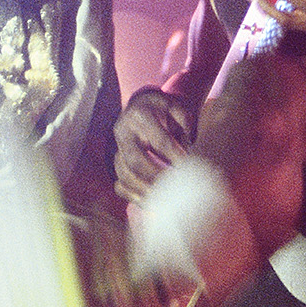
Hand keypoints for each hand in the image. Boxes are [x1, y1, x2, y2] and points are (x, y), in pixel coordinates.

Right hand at [113, 88, 192, 202]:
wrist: (141, 105)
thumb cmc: (164, 110)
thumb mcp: (176, 108)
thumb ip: (184, 124)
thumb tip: (188, 150)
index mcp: (140, 115)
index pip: (158, 140)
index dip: (173, 155)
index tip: (187, 167)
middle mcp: (124, 132)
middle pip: (135, 161)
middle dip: (155, 177)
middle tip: (173, 187)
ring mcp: (117, 149)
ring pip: (124, 175)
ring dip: (144, 189)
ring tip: (162, 198)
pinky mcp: (118, 163)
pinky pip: (120, 185)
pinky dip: (133, 196)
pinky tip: (150, 201)